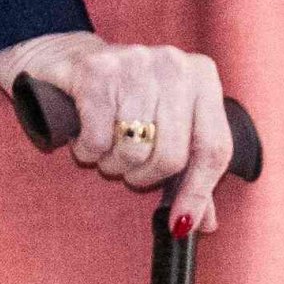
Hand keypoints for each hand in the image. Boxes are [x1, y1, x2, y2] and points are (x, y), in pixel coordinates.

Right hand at [0, 30, 232, 236]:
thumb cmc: (125, 99)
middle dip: (144, 176)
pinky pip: (98, 140)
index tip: (180, 223)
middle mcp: (174, 64)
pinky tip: (87, 132)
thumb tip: (206, 223)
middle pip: (172, 156)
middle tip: (129, 165)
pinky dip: (89, 150)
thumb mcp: (166, 127)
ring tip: (107, 141)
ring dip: (113, 162)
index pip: (214, 146)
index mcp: (201, 77)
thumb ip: (189, 171)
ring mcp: (135, 63)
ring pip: (133, 151)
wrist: (69, 59)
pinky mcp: (96, 71)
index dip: (198, 192)